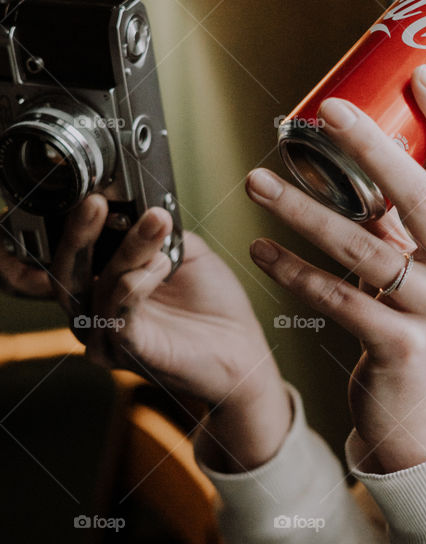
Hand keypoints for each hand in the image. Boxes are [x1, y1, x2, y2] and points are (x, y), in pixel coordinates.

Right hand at [1, 199, 291, 471]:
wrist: (241, 352)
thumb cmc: (211, 306)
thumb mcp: (181, 252)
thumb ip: (153, 230)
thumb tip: (137, 202)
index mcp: (99, 285)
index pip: (67, 252)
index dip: (68, 223)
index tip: (90, 191)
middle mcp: (92, 311)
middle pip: (66, 268)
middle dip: (80, 231)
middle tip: (97, 201)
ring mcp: (104, 334)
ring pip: (99, 285)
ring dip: (128, 249)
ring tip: (156, 223)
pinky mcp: (127, 351)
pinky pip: (118, 315)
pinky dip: (136, 285)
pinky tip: (159, 266)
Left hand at [246, 65, 425, 471]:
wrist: (421, 416)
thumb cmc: (419, 324)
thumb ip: (406, 219)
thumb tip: (365, 146)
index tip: (420, 75)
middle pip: (419, 196)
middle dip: (370, 147)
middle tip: (326, 111)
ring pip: (363, 247)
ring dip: (303, 211)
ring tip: (259, 181)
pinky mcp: (402, 348)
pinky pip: (338, 298)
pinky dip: (294, 272)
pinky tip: (260, 250)